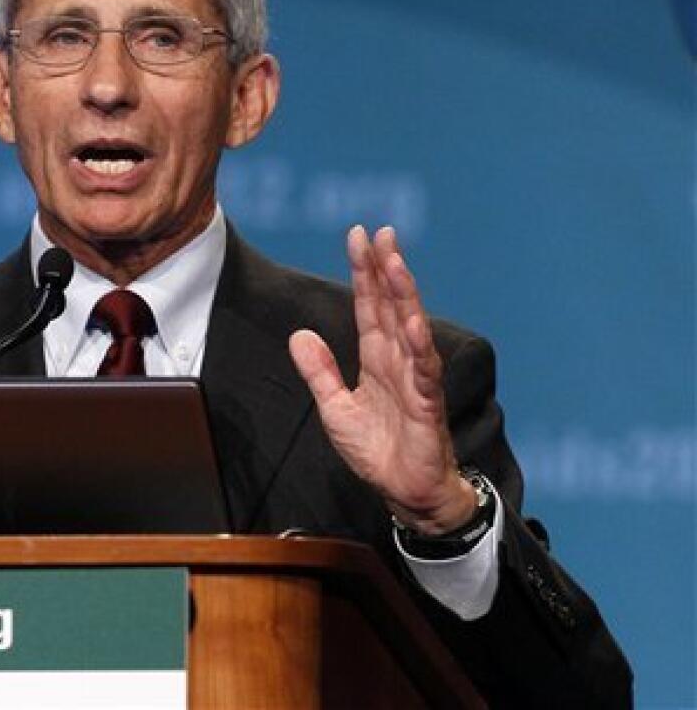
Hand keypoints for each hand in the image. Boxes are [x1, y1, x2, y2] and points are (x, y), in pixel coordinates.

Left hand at [288, 226, 474, 534]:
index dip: (364, 273)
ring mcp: (415, 379)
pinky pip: (424, 370)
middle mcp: (398, 360)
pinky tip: (413, 321)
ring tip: (395, 264)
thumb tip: (299, 334)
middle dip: (385, 269)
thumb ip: (319, 372)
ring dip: (404, 295)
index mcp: (376, 358)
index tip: (359, 237)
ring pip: (410, 328)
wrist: (404, 492)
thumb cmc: (376, 451)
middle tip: (380, 233)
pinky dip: (420, 345)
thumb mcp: (334, 408)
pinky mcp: (427, 404)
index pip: (368, 306)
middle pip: (391, 306)